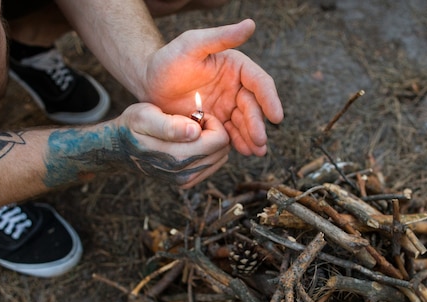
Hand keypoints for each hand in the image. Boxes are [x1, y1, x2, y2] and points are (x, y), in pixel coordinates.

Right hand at [119, 103, 230, 187]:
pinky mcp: (186, 183)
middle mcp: (185, 174)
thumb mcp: (145, 116)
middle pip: (223, 149)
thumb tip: (195, 132)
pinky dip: (206, 152)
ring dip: (210, 142)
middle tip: (191, 123)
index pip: (220, 139)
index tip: (194, 116)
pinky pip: (212, 165)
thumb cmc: (132, 126)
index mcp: (178, 156)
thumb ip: (170, 125)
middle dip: (212, 132)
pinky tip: (188, 144)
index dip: (211, 122)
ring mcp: (186, 181)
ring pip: (220, 157)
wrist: (119, 149)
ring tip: (188, 134)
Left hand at [140, 19, 283, 156]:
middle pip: (253, 107)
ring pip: (245, 123)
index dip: (270, 100)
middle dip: (258, 124)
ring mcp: (227, 107)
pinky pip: (231, 134)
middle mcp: (236, 87)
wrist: (149, 84)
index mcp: (236, 67)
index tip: (277, 116)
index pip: (260, 83)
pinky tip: (243, 152)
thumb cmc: (168, 60)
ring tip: (256, 151)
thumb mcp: (192, 44)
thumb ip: (221, 37)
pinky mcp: (217, 122)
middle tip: (260, 141)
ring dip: (253, 137)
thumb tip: (251, 24)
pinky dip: (239, 143)